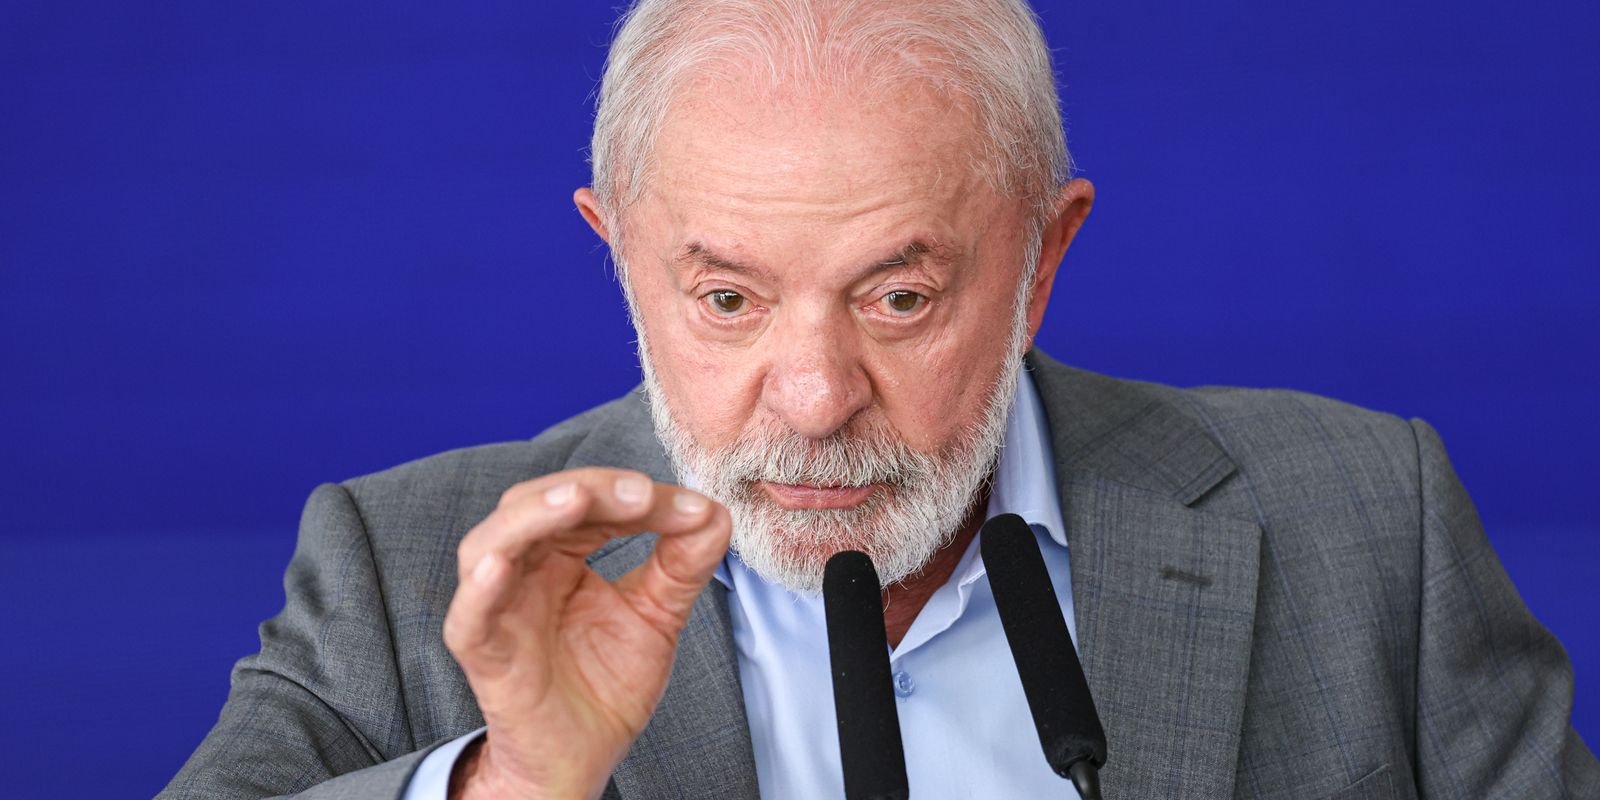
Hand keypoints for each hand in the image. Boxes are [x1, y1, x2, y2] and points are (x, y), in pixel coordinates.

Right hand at [442, 468, 731, 798]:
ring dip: (534, 515)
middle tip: (641, 494)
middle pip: (540, 505)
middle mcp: (524, 570)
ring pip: (492, 542)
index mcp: (560, 555)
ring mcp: (498, 607)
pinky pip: (470, 615)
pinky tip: (500, 565)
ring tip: (578, 500)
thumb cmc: (605, 685)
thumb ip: (683, 566)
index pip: (590, 504)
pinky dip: (481, 587)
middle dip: (592, 490)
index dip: (634, 496)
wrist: (584, 756)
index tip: (690, 509)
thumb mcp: (657, 615)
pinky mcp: (482, 651)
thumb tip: (714, 515)